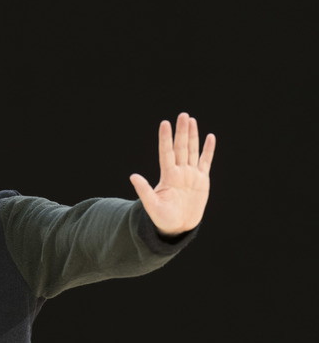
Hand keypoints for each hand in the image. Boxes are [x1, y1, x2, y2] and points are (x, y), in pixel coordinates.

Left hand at [129, 113, 215, 235]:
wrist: (177, 227)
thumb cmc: (162, 218)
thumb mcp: (152, 206)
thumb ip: (144, 191)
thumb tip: (132, 176)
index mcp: (168, 176)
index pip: (166, 152)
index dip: (165, 138)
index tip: (165, 123)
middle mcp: (179, 171)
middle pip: (181, 147)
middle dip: (182, 131)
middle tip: (183, 115)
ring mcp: (191, 174)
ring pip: (192, 151)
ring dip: (193, 136)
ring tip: (191, 120)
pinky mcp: (202, 180)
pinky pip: (205, 162)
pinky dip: (208, 150)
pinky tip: (210, 137)